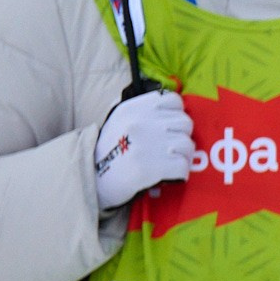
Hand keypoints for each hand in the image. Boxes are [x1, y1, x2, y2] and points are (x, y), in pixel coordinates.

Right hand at [92, 89, 192, 207]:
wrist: (92, 180)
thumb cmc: (111, 151)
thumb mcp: (120, 120)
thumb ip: (145, 112)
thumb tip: (176, 109)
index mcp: (133, 108)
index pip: (174, 100)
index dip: (176, 115)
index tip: (170, 127)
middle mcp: (141, 123)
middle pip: (185, 123)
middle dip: (181, 137)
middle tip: (171, 149)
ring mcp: (147, 144)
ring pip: (187, 145)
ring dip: (183, 156)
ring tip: (169, 162)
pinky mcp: (150, 168)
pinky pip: (182, 166)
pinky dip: (180, 173)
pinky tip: (169, 175)